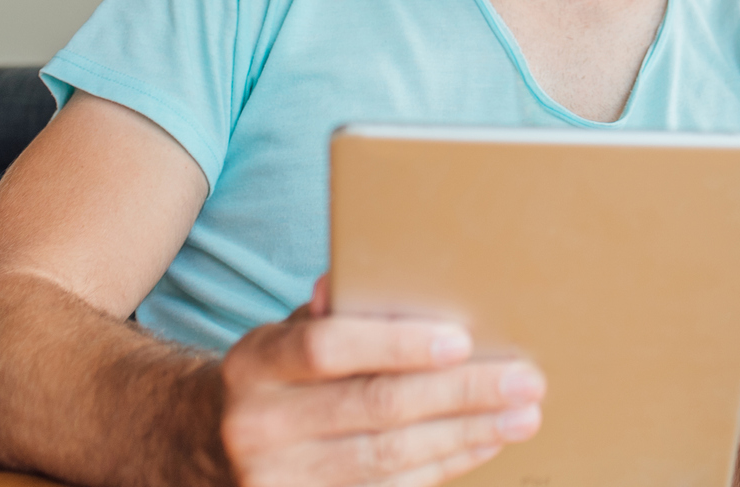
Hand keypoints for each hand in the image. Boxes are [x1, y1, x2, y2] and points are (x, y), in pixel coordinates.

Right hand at [218, 277, 543, 486]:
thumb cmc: (283, 370)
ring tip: (520, 416)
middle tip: (524, 381)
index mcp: (255, 363)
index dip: (396, 344)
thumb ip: (340, 309)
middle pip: (374, 407)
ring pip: (388, 457)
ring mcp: (277, 478)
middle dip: (460, 393)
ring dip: (466, 434)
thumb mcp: (293, 330)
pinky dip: (443, 464)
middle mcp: (258, 424)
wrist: (215, 439)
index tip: (462, 341)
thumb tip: (377, 273)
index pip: (328, 347)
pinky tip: (482, 443)